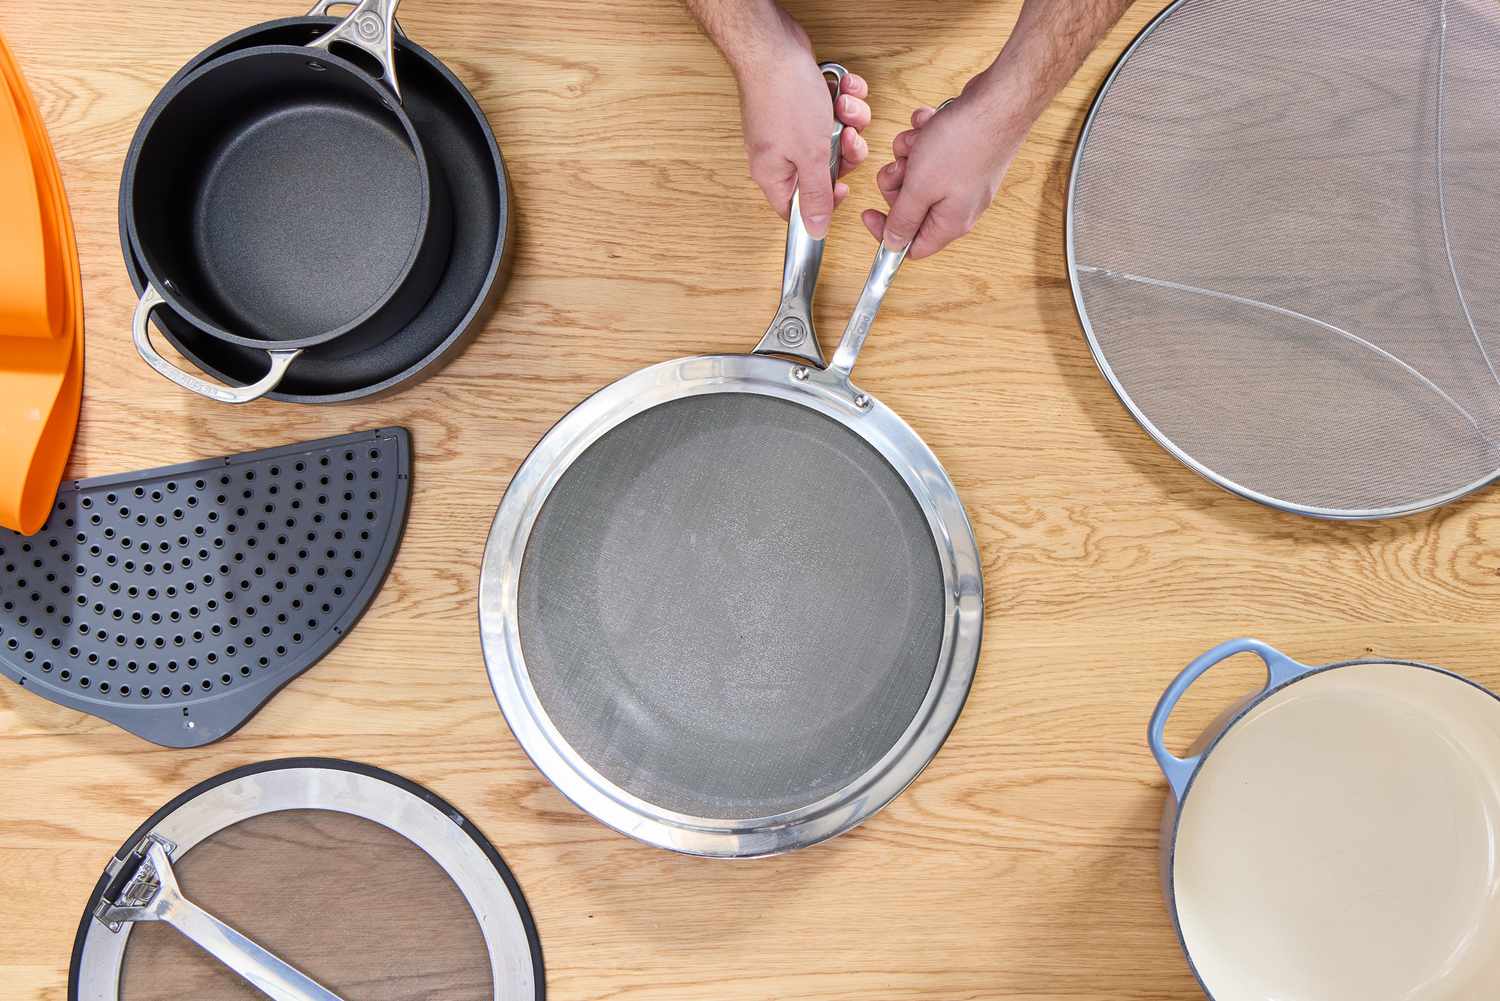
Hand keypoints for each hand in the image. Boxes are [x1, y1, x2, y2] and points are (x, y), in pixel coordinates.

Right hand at [732, 11, 869, 237]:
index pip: (795, 207)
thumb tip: (815, 230)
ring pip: (834, 137)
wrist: (774, 45)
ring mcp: (789, 126)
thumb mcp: (810, 155)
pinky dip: (843, 98)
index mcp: (773, 173)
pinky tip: (842, 87)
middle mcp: (779, 152)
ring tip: (842, 105)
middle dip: (845, 150)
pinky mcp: (801, 102)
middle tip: (846, 136)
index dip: (822, 203)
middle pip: (824, 170)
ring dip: (849, 120)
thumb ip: (816, 195)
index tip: (842, 187)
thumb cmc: (784, 96)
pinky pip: (833, 110)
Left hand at [862, 89, 1023, 258]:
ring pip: (917, 173)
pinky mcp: (965, 154)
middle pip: (910, 206)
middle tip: (901, 165)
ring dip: (909, 152)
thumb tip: (894, 245)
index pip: (913, 247)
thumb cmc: (964, 143)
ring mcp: (963, 178)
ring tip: (920, 138)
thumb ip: (904, 219)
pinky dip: (924, 135)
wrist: (999, 100)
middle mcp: (959, 205)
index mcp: (951, 222)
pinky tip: (931, 124)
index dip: (887, 233)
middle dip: (897, 180)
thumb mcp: (920, 188)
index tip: (869, 212)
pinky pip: (931, 149)